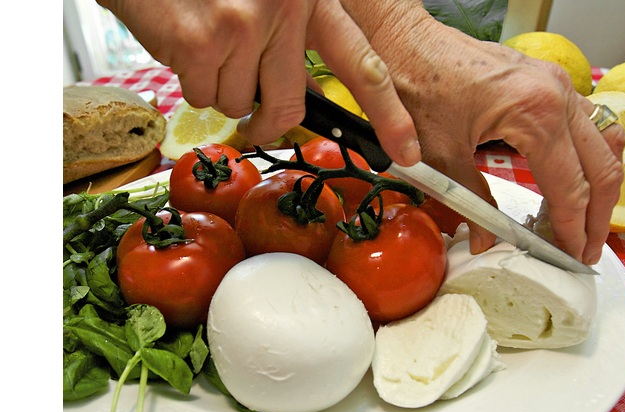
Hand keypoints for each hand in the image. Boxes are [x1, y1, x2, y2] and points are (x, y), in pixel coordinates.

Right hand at [96, 0, 420, 165]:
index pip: (363, 64)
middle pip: (290, 108)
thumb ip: (295, 43)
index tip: (406, 150)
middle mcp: (287, 7)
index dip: (389, 114)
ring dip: (218, 86)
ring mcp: (244, 25)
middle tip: (253, 121)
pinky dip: (189, 79)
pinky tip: (184, 41)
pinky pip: (202, 97)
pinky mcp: (202, 41)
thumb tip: (309, 101)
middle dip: (266, 123)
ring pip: (239, 105)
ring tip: (205, 42)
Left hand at [343, 1, 624, 263]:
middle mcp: (559, 93)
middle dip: (598, 217)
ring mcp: (558, 83)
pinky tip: (573, 180)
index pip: (571, 187)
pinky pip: (588, 124)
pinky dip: (589, 158)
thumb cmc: (416, 85)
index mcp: (537, 112)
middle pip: (604, 167)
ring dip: (600, 186)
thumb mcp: (440, 154)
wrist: (403, 40)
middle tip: (585, 252)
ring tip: (583, 223)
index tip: (571, 259)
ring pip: (604, 144)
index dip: (572, 230)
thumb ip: (470, 202)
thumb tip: (487, 241)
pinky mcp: (549, 80)